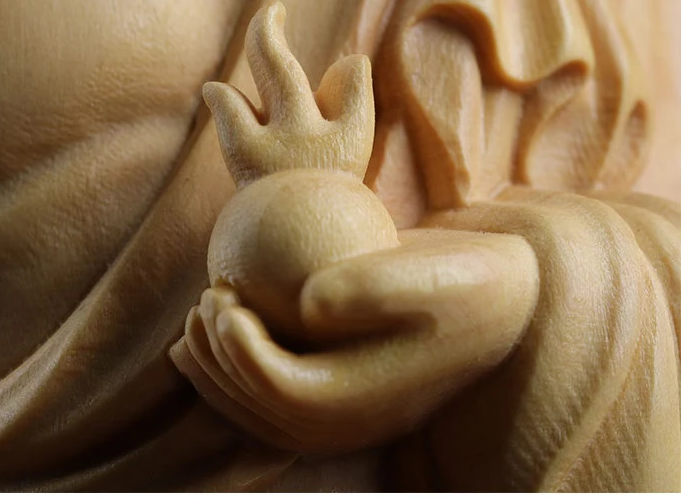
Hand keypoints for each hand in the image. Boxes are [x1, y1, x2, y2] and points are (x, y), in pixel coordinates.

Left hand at [170, 228, 538, 452]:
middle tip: (203, 302)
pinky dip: (242, 359)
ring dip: (217, 368)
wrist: (496, 294)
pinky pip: (279, 381)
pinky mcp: (342, 379)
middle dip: (216, 361)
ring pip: (261, 407)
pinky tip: (224, 318)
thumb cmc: (465, 279)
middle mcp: (350, 419)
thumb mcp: (433, 271)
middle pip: (260, 409)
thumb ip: (374, 286)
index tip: (221, 296)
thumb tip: (305, 301)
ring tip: (194, 317)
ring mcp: (345, 405)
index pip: (281, 391)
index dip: (237, 351)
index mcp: (366, 404)